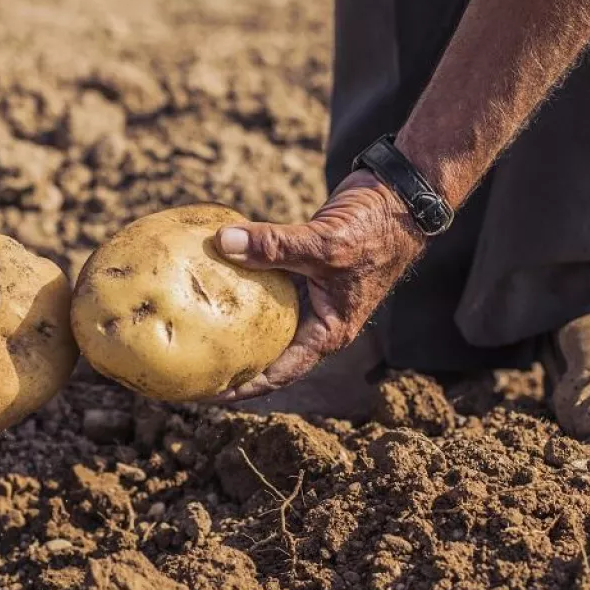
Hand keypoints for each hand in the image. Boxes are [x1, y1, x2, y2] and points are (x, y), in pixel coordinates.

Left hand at [213, 171, 424, 401]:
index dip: (245, 386)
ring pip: (264, 317)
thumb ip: (273, 246)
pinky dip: (241, 282)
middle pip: (268, 351)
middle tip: (192, 366)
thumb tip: (222, 243)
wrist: (398, 196)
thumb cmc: (375, 230)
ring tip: (193, 328)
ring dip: (233, 322)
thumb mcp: (324, 243)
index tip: (209, 393)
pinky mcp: (301, 268)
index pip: (280, 372)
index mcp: (329, 331)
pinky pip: (265, 283)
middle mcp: (317, 319)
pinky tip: (210, 278)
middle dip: (233, 361)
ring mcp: (309, 294)